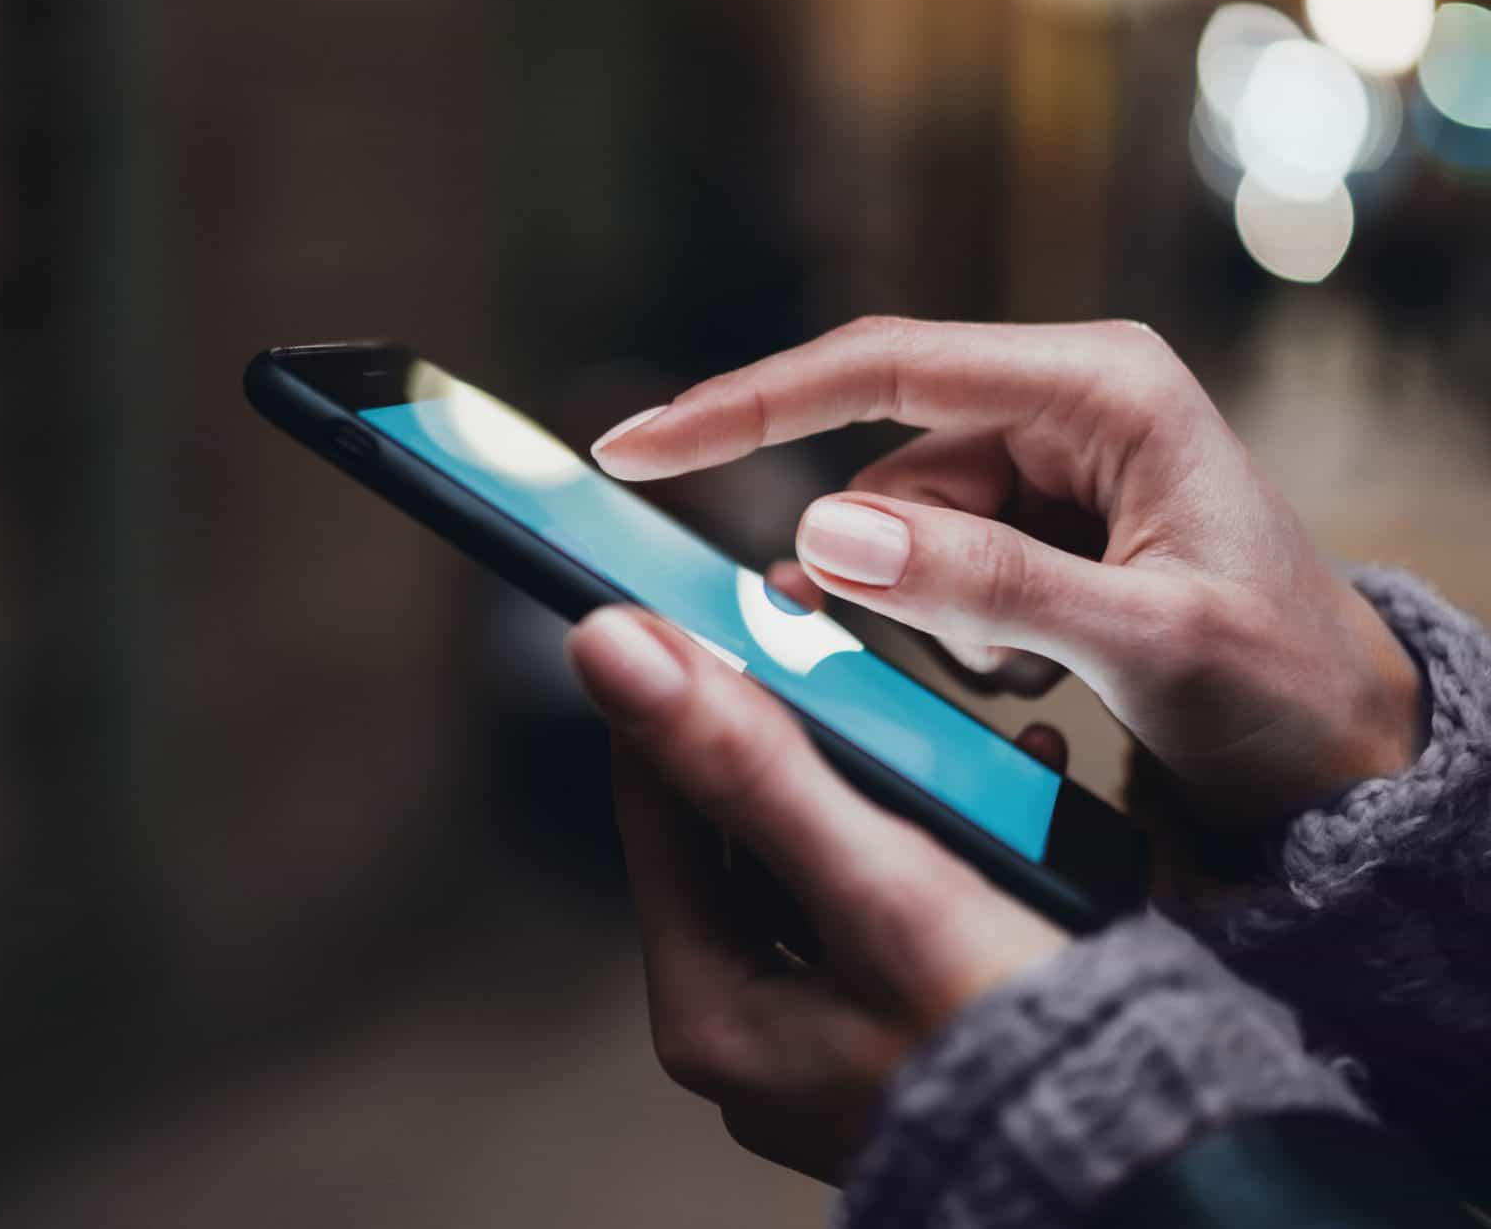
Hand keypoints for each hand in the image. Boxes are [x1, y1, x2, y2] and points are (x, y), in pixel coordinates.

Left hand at [566, 605, 1066, 1182]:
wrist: (1158, 1165)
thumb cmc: (1019, 1046)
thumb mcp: (877, 882)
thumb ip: (744, 763)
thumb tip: (611, 651)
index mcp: (709, 1010)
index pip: (656, 803)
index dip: (680, 694)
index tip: (702, 604)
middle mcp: (750, 1029)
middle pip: (740, 828)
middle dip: (800, 732)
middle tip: (835, 648)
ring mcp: (822, 1034)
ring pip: (821, 854)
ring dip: (879, 776)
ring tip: (932, 711)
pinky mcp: (898, 1026)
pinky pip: (890, 896)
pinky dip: (935, 836)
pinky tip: (1006, 784)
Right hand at [593, 318, 1421, 822]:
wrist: (1345, 754)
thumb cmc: (1284, 688)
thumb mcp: (1146, 640)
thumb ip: (987, 582)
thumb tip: (823, 535)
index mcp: (1099, 386)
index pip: (883, 368)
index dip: (748, 405)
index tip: (637, 445)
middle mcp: (1061, 405)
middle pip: (883, 466)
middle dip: (890, 573)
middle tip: (980, 659)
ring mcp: (1043, 466)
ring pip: (897, 531)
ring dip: (936, 619)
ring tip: (1041, 675)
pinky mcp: (1030, 525)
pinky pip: (927, 568)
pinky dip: (950, 631)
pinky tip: (1034, 671)